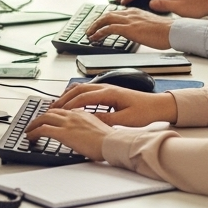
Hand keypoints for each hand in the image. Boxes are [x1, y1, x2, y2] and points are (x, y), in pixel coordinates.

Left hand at [23, 109, 111, 159]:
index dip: (53, 115)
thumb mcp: (98, 129)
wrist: (112, 143)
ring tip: (29, 130)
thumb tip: (85, 134)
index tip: (48, 119)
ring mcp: (67, 123)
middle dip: (40, 117)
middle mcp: (73, 115)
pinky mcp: (63, 133)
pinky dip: (34, 132)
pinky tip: (30, 137)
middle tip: (34, 123)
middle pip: (51, 112)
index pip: (63, 110)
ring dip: (34, 124)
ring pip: (44, 118)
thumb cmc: (109, 141)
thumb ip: (88, 128)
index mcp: (82, 113)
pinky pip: (43, 130)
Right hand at [52, 82, 177, 127]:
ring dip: (68, 95)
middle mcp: (105, 87)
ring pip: (81, 88)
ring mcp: (106, 87)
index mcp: (109, 93)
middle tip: (50, 109)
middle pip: (78, 89)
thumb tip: (89, 120)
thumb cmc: (145, 111)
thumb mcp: (126, 119)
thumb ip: (107, 119)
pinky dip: (76, 95)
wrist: (157, 105)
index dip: (68, 105)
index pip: (83, 97)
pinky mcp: (108, 91)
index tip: (58, 112)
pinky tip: (73, 103)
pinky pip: (87, 90)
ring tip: (57, 105)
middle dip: (63, 98)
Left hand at [87, 7, 173, 48]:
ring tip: (89, 34)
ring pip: (105, 19)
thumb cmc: (166, 32)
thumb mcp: (150, 26)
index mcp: (135, 12)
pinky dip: (99, 32)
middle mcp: (130, 13)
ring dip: (94, 27)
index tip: (99, 25)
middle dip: (96, 22)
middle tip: (90, 30)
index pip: (115, 13)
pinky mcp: (129, 29)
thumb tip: (136, 33)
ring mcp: (129, 20)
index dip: (105, 19)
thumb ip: (140, 27)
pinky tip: (95, 38)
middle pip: (107, 14)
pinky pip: (109, 29)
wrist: (173, 31)